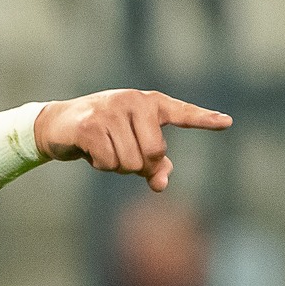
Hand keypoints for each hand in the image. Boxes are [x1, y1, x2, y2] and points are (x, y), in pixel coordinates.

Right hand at [34, 89, 231, 191]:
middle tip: (121, 157)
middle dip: (139, 166)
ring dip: (116, 167)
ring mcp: (112, 111)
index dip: (204, 119)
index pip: (182, 112)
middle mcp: (134, 101)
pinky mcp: (91, 125)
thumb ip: (152, 164)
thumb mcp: (130, 146)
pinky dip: (100, 166)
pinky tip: (90, 153)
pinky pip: (108, 162)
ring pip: (130, 162)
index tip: (227, 123)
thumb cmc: (101, 135)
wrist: (57, 125)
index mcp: (150, 103)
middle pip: (154, 153)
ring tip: (103, 151)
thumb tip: (161, 184)